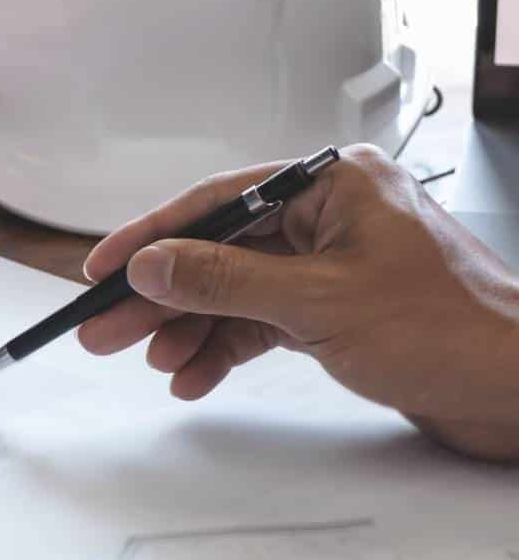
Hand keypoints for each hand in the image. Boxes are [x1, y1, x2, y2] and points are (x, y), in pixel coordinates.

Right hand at [79, 145, 518, 458]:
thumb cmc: (455, 332)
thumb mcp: (319, 303)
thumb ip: (224, 281)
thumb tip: (153, 265)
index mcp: (336, 185)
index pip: (220, 200)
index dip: (152, 236)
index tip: (104, 267)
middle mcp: (334, 216)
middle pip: (221, 248)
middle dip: (163, 294)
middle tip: (108, 328)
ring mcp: (337, 263)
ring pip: (238, 289)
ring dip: (193, 328)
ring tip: (155, 361)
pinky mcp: (342, 308)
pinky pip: (265, 319)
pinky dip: (230, 346)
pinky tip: (199, 374)